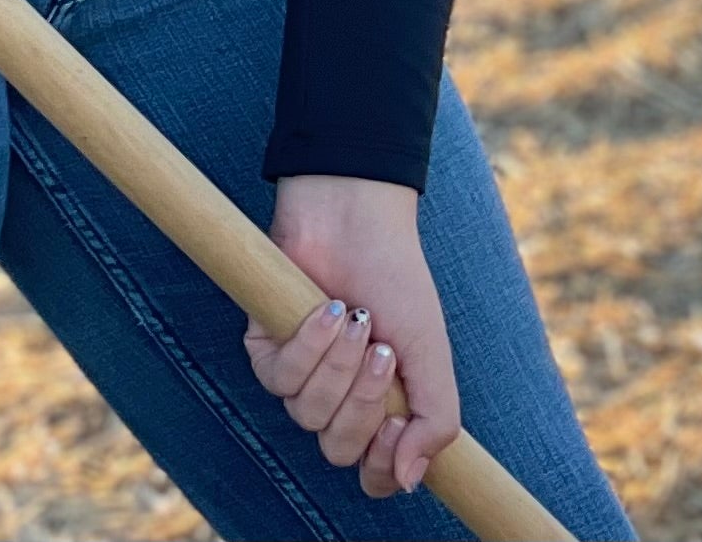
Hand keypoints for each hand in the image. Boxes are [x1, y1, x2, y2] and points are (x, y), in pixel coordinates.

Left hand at [243, 174, 462, 497]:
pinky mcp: (267, 352)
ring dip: (338, 364)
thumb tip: (412, 482)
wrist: (358, 218)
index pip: (375, 473)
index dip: (382, 466)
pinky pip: (280, 379)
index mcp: (381, 404)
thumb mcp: (431, 348)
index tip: (397, 426)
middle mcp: (340, 399)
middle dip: (363, 402)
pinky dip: (309, 342)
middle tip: (382, 352)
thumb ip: (435, 417)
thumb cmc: (398, 279)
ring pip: (308, 414)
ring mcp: (302, 377)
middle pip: (339, 449)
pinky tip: (328, 307)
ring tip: (358, 316)